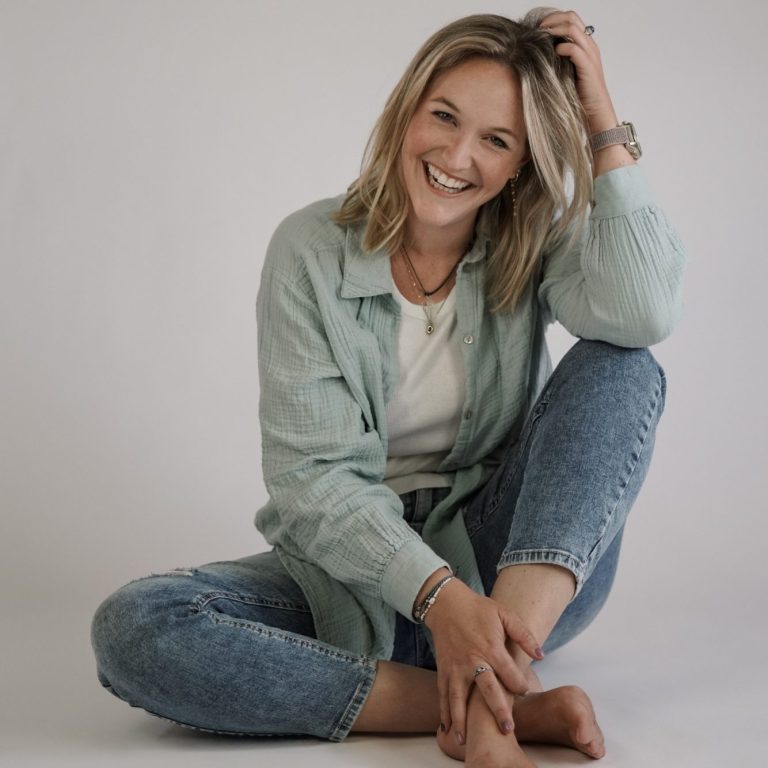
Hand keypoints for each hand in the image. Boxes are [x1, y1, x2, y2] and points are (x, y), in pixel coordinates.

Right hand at [425, 579, 542, 744]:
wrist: (446, 604)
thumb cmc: (478, 609)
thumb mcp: (504, 613)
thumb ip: (523, 634)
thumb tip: (541, 655)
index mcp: (490, 647)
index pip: (508, 672)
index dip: (519, 684)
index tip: (524, 691)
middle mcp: (472, 660)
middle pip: (486, 688)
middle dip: (496, 709)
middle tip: (506, 728)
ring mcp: (455, 667)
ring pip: (458, 697)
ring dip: (462, 719)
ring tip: (465, 740)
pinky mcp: (443, 669)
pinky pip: (443, 693)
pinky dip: (444, 711)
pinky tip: (447, 728)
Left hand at [538, 10, 617, 130]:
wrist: (595, 112)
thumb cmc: (579, 96)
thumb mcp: (565, 73)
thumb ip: (557, 60)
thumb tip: (536, 53)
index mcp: (585, 45)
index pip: (571, 18)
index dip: (553, 18)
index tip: (537, 27)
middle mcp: (589, 46)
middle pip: (572, 18)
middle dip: (552, 20)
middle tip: (537, 29)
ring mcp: (590, 55)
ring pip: (573, 29)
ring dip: (554, 30)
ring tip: (541, 37)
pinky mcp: (588, 66)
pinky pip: (574, 48)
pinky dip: (562, 47)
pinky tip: (553, 53)